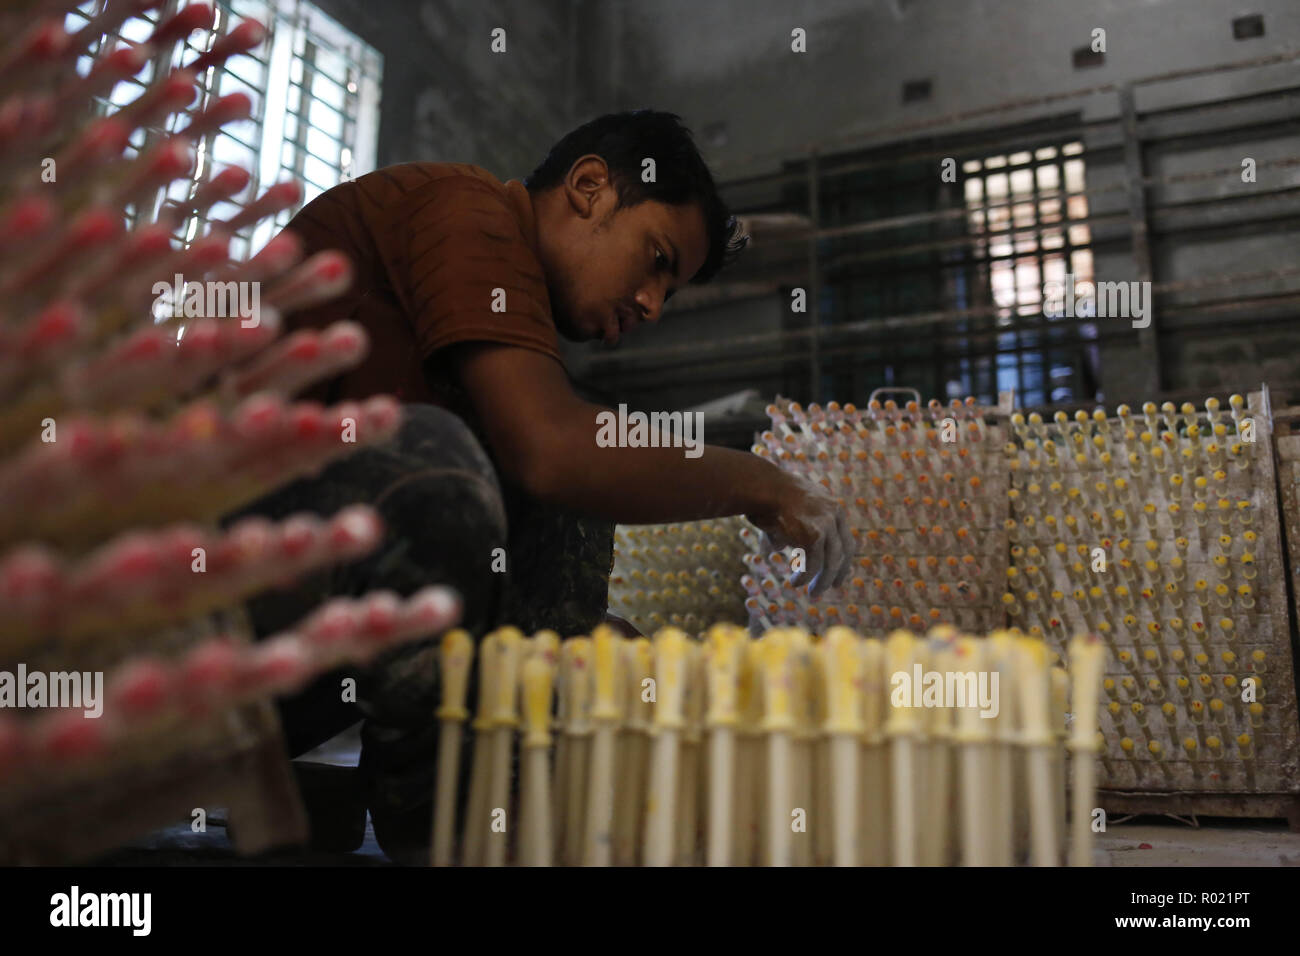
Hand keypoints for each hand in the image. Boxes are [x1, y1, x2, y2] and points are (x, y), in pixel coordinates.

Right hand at [749, 475, 854, 596]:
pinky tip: (795, 583)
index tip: (839, 574)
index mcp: (831, 507)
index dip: (843, 559)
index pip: (845, 539)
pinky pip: (813, 565)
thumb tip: (776, 548)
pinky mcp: (813, 536)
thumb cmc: (765, 495)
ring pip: (829, 563)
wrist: (760, 486)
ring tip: (812, 593)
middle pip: (842, 552)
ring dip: (821, 581)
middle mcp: (833, 515)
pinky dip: (805, 577)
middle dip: (836, 573)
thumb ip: (787, 528)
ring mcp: (825, 525)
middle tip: (831, 588)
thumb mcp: (783, 510)